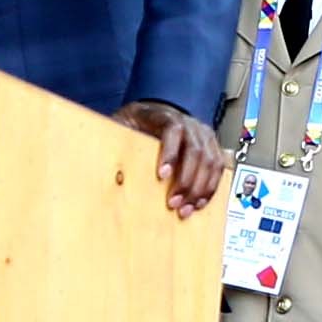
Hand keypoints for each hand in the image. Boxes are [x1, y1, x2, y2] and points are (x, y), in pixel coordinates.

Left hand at [119, 100, 226, 217]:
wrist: (154, 113)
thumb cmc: (138, 121)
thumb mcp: (122, 123)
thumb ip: (117, 134)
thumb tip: (103, 153)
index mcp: (166, 116)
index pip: (173, 130)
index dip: (169, 153)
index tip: (161, 175)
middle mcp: (190, 124)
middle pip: (195, 151)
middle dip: (186, 181)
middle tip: (174, 203)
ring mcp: (204, 135)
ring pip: (210, 162)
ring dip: (200, 189)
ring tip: (186, 209)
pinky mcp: (212, 148)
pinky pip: (218, 169)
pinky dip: (210, 188)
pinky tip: (199, 203)